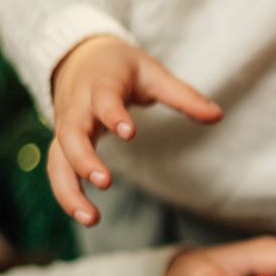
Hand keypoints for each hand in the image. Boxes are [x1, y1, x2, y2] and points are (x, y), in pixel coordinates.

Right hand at [48, 35, 222, 225]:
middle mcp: (76, 107)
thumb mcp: (153, 73)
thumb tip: (218, 115)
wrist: (79, 57)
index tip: (129, 133)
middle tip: (105, 182)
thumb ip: (183, 96)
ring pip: (57, 160)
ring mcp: (65, 127)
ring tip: (91, 219)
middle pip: (70, 134)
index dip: (113, 114)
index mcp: (100, 84)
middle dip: (84, 160)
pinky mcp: (61, 143)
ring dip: (69, 190)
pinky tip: (86, 217)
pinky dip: (67, 194)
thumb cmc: (120, 68)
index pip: (103, 99)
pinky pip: (57, 170)